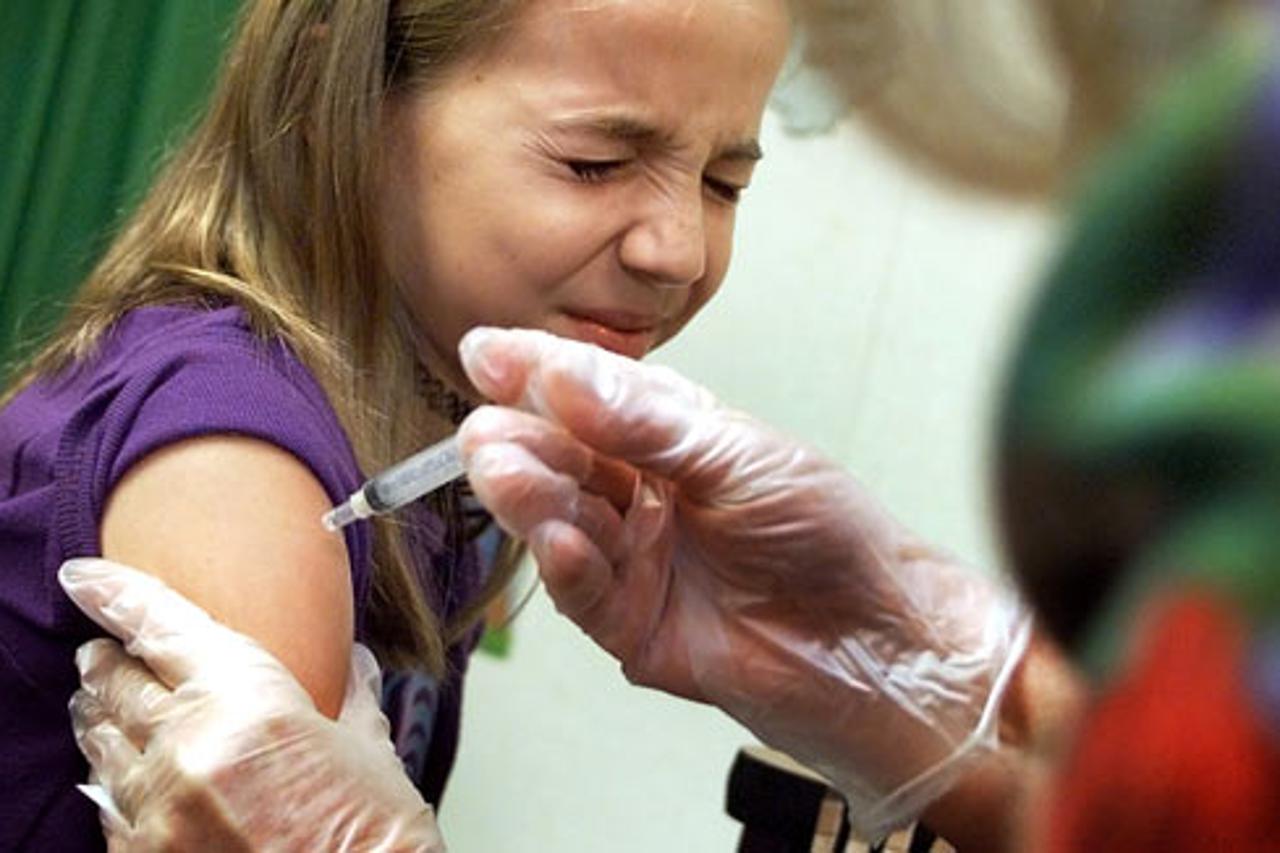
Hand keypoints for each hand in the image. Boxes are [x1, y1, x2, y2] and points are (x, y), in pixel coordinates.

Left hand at [60, 558, 443, 851]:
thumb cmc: (376, 837)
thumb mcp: (369, 750)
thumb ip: (349, 697)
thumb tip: (353, 665)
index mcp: (247, 702)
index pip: (162, 628)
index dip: (115, 595)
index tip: (85, 578)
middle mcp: (189, 749)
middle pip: (119, 685)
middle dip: (106, 662)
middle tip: (103, 653)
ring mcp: (159, 811)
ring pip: (102, 745)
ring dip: (101, 719)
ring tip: (101, 706)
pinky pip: (107, 808)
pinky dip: (112, 784)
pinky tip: (122, 777)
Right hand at [456, 327, 1030, 836]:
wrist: (875, 641)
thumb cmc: (828, 534)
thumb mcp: (742, 458)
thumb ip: (649, 424)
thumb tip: (565, 376)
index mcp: (670, 437)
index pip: (591, 395)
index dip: (537, 372)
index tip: (485, 352)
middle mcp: (642, 493)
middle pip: (563, 460)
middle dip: (521, 441)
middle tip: (484, 430)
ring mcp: (634, 559)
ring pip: (562, 523)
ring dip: (531, 500)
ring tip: (505, 475)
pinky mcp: (632, 624)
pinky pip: (585, 592)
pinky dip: (568, 567)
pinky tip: (558, 541)